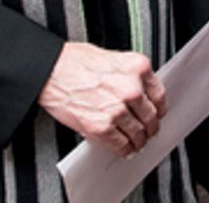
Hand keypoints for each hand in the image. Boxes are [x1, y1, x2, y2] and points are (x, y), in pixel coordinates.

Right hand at [37, 42, 165, 155]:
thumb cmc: (74, 61)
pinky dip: (125, 150)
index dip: (159, 108)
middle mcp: (131, 88)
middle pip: (151, 116)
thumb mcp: (112, 58)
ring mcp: (117, 109)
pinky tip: (125, 149)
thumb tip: (139, 91)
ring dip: (139, 141)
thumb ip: (129, 74)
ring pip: (138, 133)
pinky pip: (121, 144)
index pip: (159, 95)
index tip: (157, 113)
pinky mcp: (101, 127)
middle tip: (149, 131)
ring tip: (137, 143)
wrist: (50, 70)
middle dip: (151, 127)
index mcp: (136, 67)